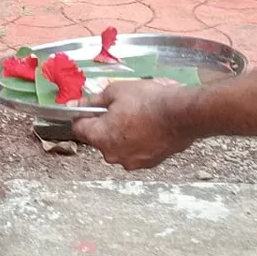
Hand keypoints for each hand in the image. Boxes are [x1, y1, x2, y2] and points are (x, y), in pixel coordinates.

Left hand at [71, 80, 195, 169]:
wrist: (181, 114)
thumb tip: (74, 104)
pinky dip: (137, 141)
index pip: (78, 128)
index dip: (82, 115)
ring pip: (118, 146)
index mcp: (100, 137)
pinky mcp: (148, 163)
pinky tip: (148, 127)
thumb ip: (91, 101)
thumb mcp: (115, 92)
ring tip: (137, 117)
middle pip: (99, 139)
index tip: (91, 107)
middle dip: (104, 124)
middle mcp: (112, 155)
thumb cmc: (147, 100)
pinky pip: (135, 151)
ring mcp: (131, 162)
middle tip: (120, 108)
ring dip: (122, 134)